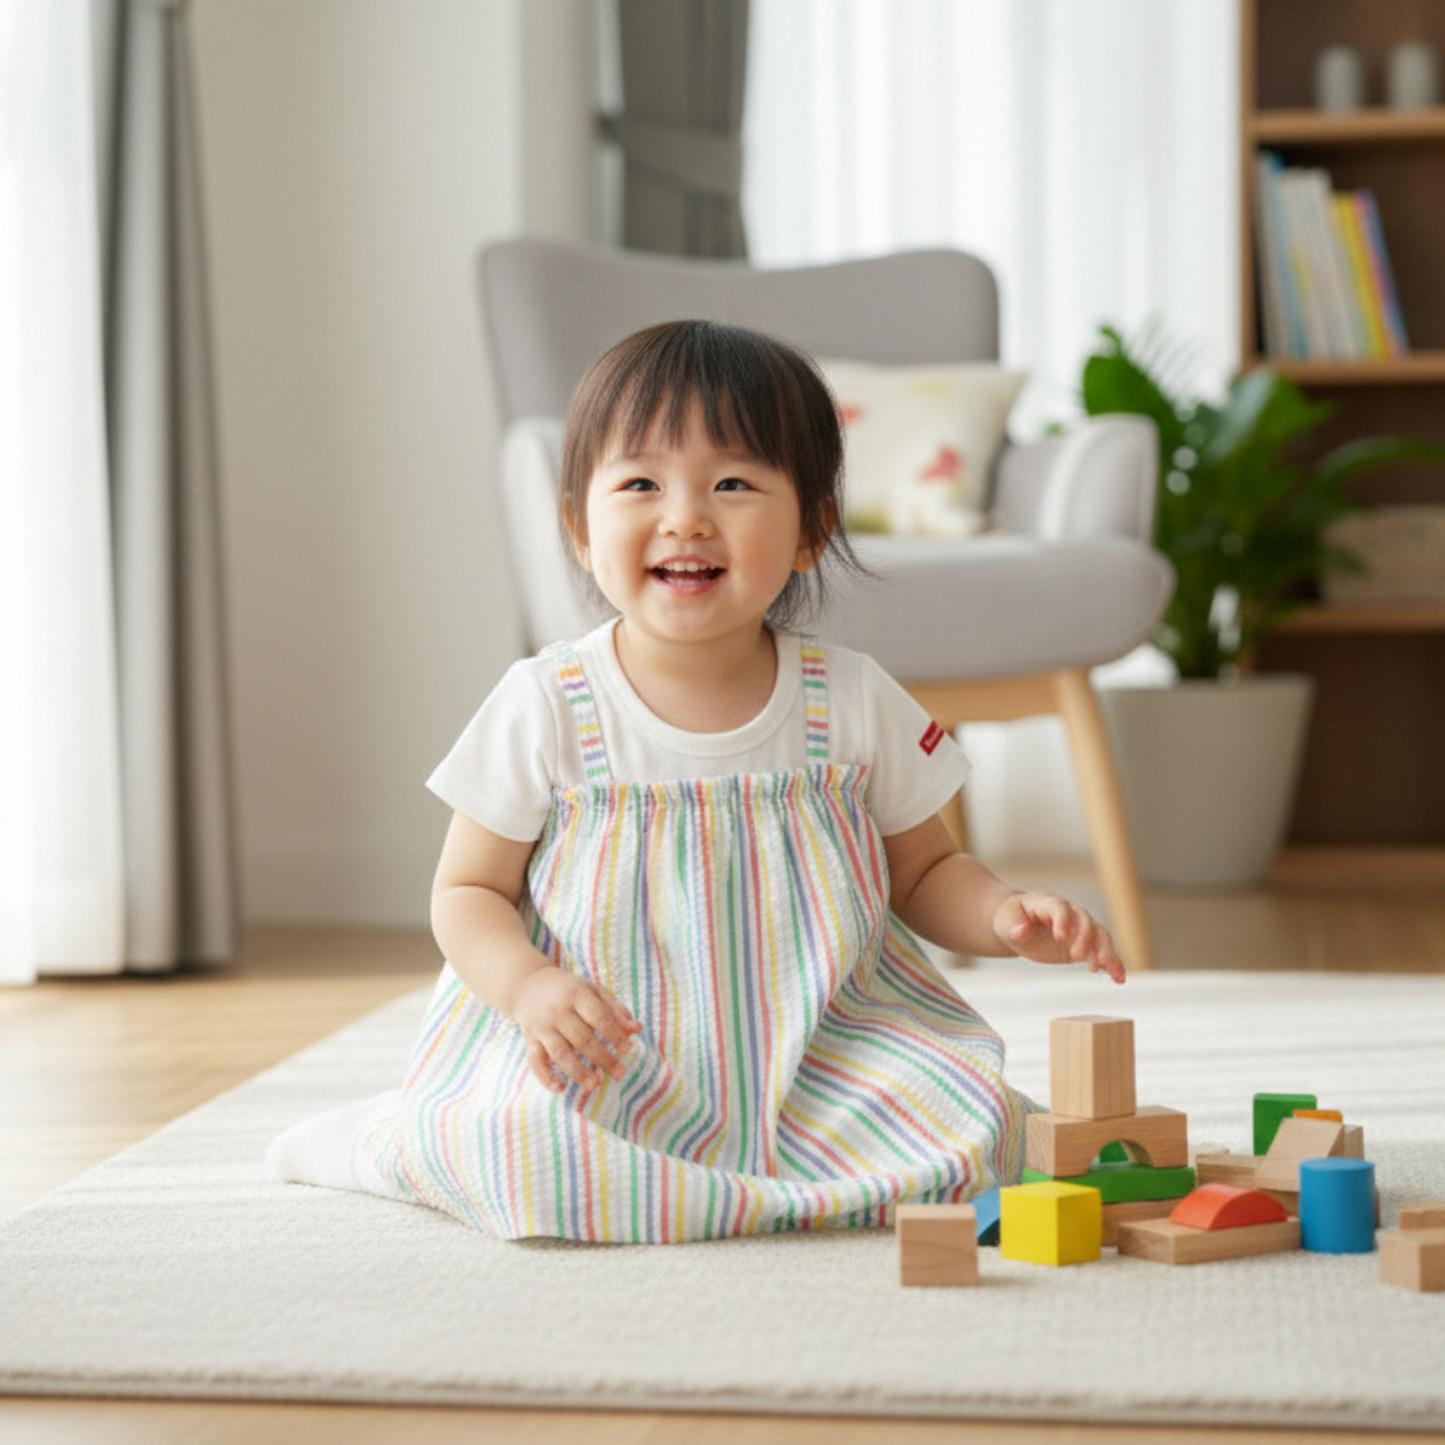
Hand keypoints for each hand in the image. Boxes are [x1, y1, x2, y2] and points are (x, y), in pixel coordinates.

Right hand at [511, 967, 643, 1093]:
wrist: (529, 986)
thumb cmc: (570, 991)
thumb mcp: (593, 991)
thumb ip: (616, 1010)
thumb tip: (637, 1029)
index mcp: (577, 995)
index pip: (598, 1016)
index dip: (614, 1034)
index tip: (628, 1049)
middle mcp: (558, 1011)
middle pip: (582, 1038)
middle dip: (602, 1058)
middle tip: (620, 1073)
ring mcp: (542, 1027)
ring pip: (560, 1053)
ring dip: (578, 1071)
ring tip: (595, 1085)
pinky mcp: (530, 1040)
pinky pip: (535, 1061)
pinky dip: (545, 1077)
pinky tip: (560, 1088)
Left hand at [993, 891, 1125, 983]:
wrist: (1019, 924)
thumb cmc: (1011, 919)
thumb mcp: (1006, 921)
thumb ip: (1014, 926)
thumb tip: (1020, 931)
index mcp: (1048, 903)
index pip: (1060, 907)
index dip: (1062, 920)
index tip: (1061, 936)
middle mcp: (1070, 912)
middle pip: (1084, 920)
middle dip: (1084, 938)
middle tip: (1076, 957)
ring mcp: (1080, 927)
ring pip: (1100, 935)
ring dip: (1104, 950)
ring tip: (1103, 967)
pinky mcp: (1085, 944)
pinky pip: (1103, 951)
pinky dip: (1113, 963)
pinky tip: (1119, 978)